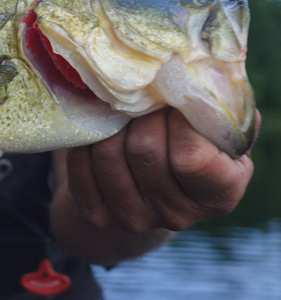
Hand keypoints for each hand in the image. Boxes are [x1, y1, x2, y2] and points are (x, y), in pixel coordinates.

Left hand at [66, 108, 258, 233]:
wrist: (155, 181)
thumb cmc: (195, 143)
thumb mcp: (219, 131)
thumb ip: (217, 113)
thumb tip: (203, 79)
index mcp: (219, 196)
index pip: (190, 158)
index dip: (178, 121)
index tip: (175, 104)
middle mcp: (177, 215)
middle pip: (144, 149)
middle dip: (141, 114)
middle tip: (143, 99)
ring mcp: (135, 219)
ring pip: (108, 153)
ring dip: (111, 124)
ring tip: (121, 110)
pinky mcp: (99, 215)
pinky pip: (81, 165)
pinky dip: (86, 140)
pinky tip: (100, 129)